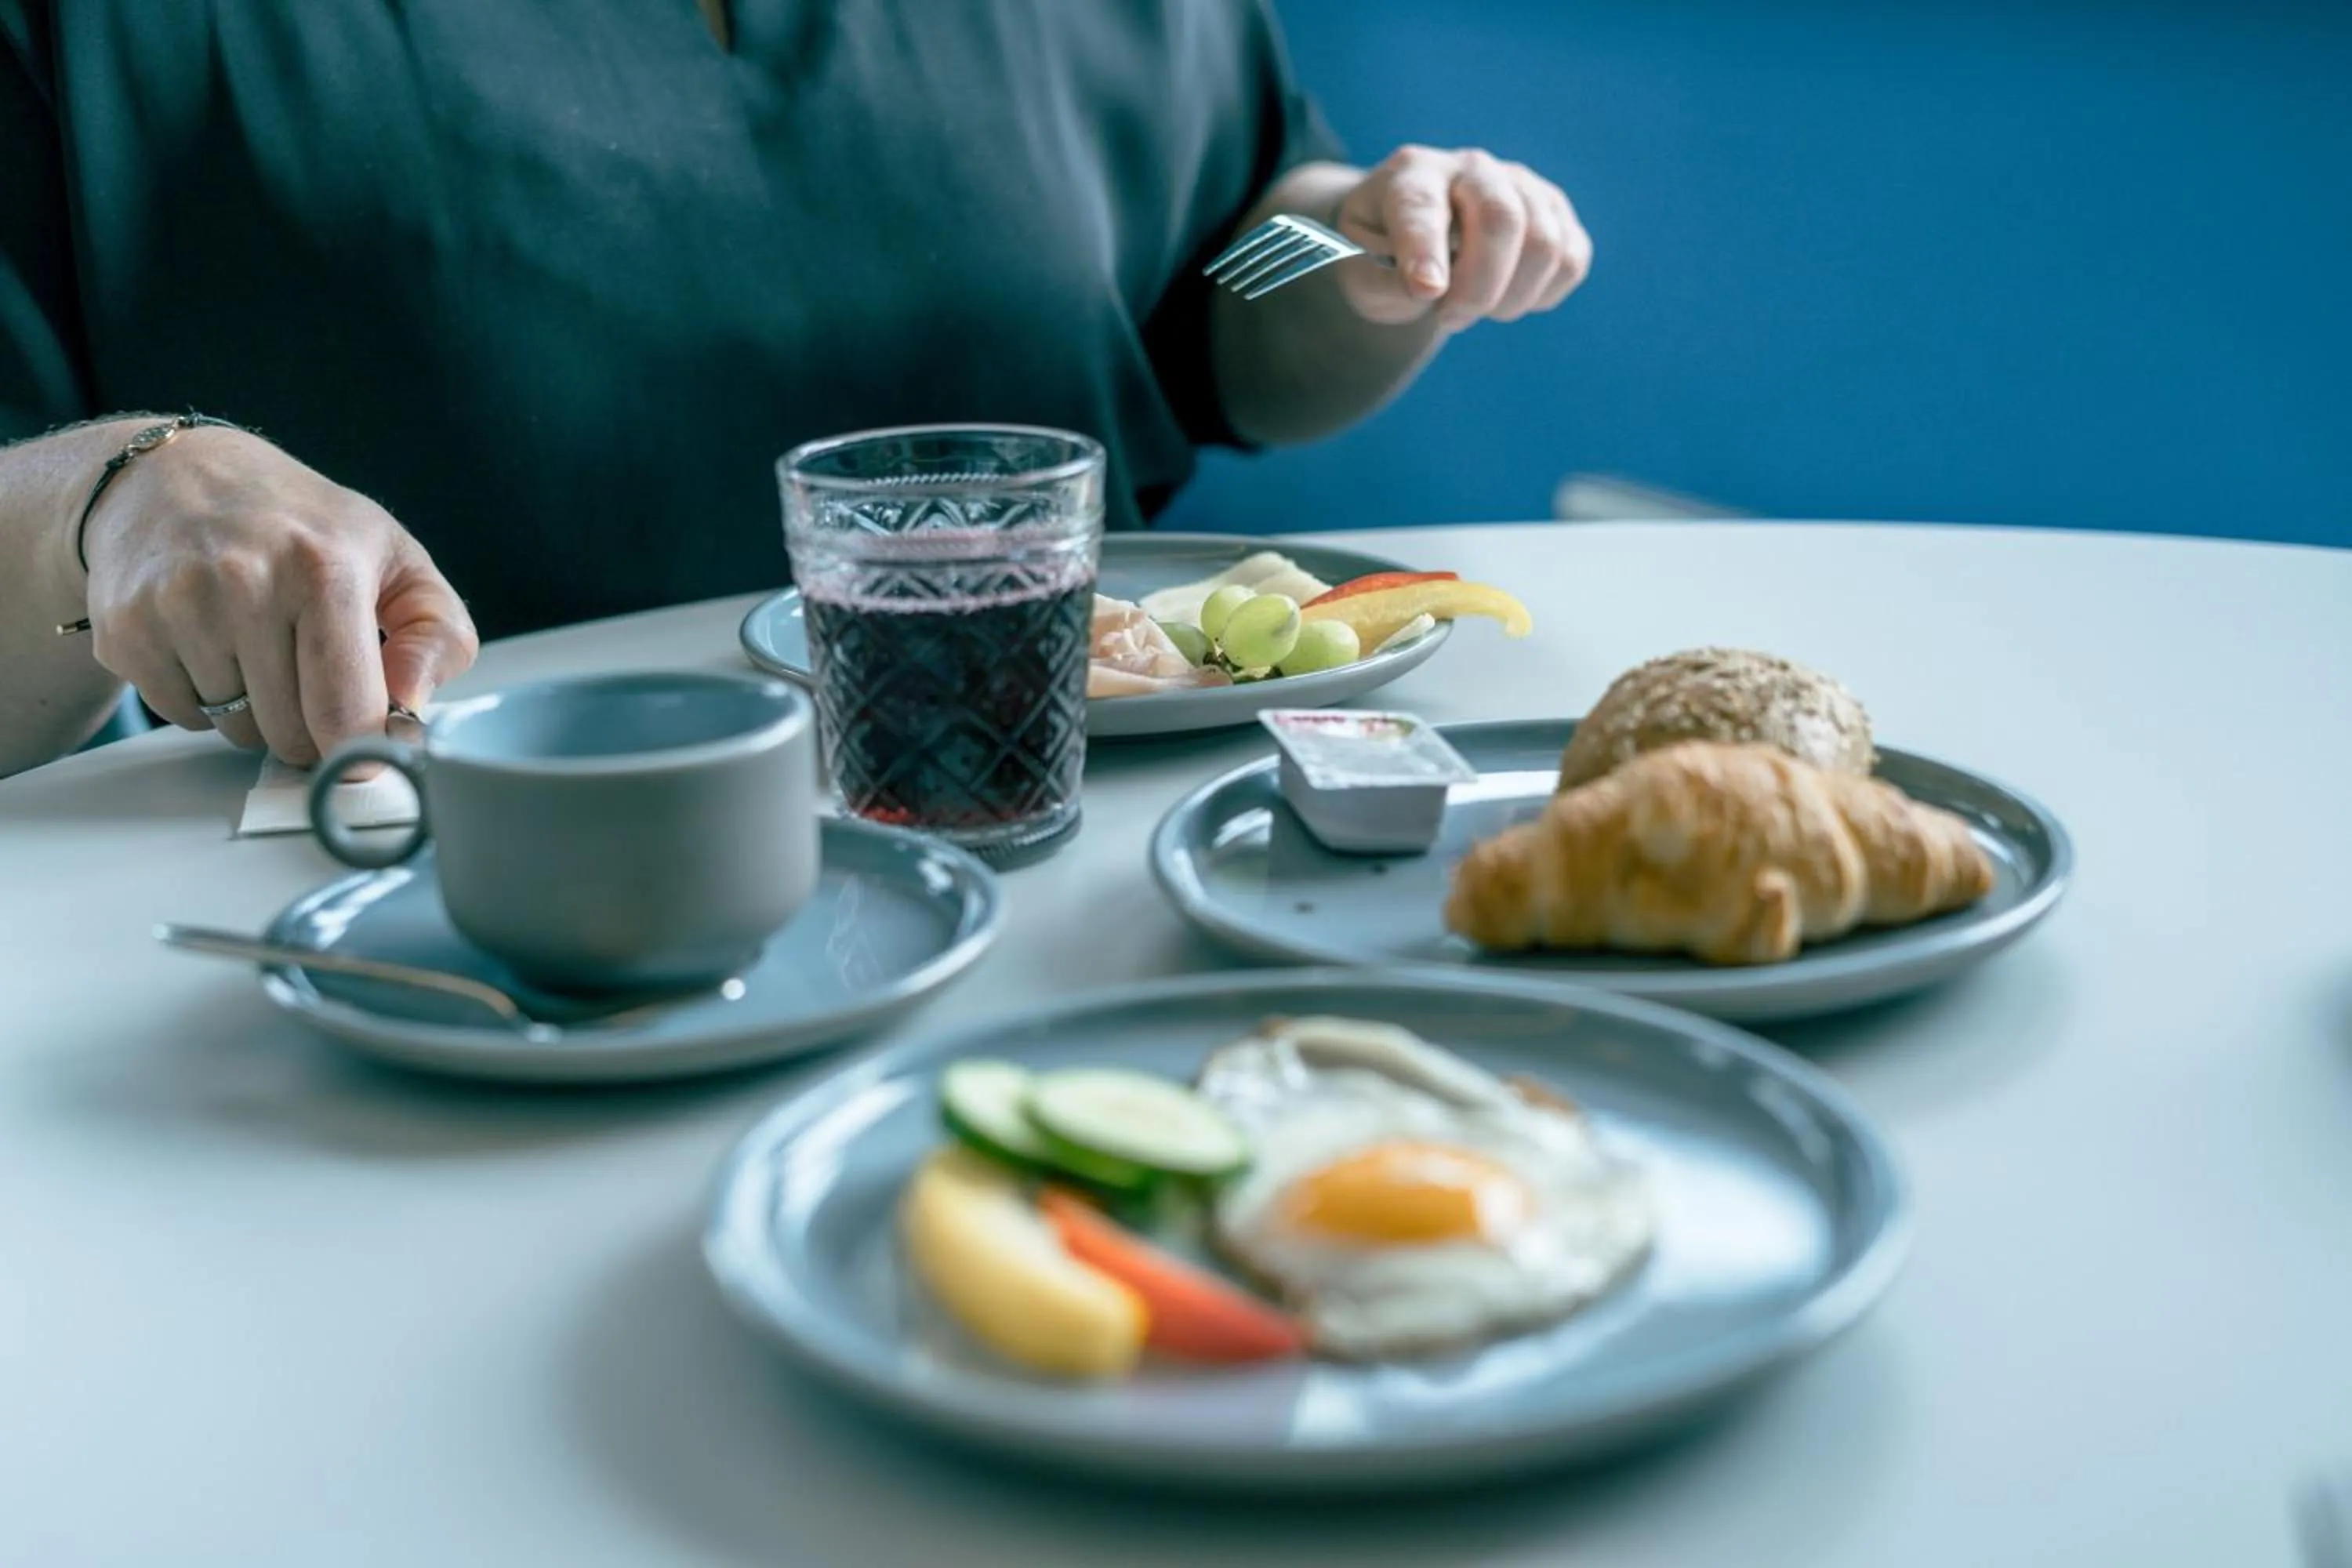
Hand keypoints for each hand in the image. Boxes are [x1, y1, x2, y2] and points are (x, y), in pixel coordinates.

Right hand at [81, 427, 477, 765]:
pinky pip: (184, 717)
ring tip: (257, 644)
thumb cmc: (298, 524)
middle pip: (291, 734)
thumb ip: (438, 633)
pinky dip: (205, 700)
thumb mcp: (394, 557)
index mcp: (323, 568)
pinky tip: (210, 643)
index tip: (370, 750)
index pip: (345, 710)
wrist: (172, 477)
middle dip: (311, 724)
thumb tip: (410, 706)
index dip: (364, 749)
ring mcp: (175, 606)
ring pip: (237, 731)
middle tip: (310, 671)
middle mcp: (243, 583)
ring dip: (257, 712)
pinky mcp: (125, 630)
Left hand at [1330, 146, 1591, 331]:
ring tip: (1473, 307)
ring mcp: (1521, 185)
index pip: (1422, 206)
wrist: (1413, 235)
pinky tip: (1505, 295)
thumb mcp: (1358, 274)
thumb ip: (1382, 285)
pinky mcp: (1556, 213)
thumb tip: (1431, 289)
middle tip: (1449, 320)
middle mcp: (1471, 169)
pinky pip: (1572, 259)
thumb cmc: (1380, 255)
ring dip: (1509, 298)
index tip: (1427, 291)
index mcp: (1412, 175)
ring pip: (1545, 244)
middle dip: (1479, 287)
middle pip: (1502, 218)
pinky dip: (1540, 294)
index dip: (1426, 250)